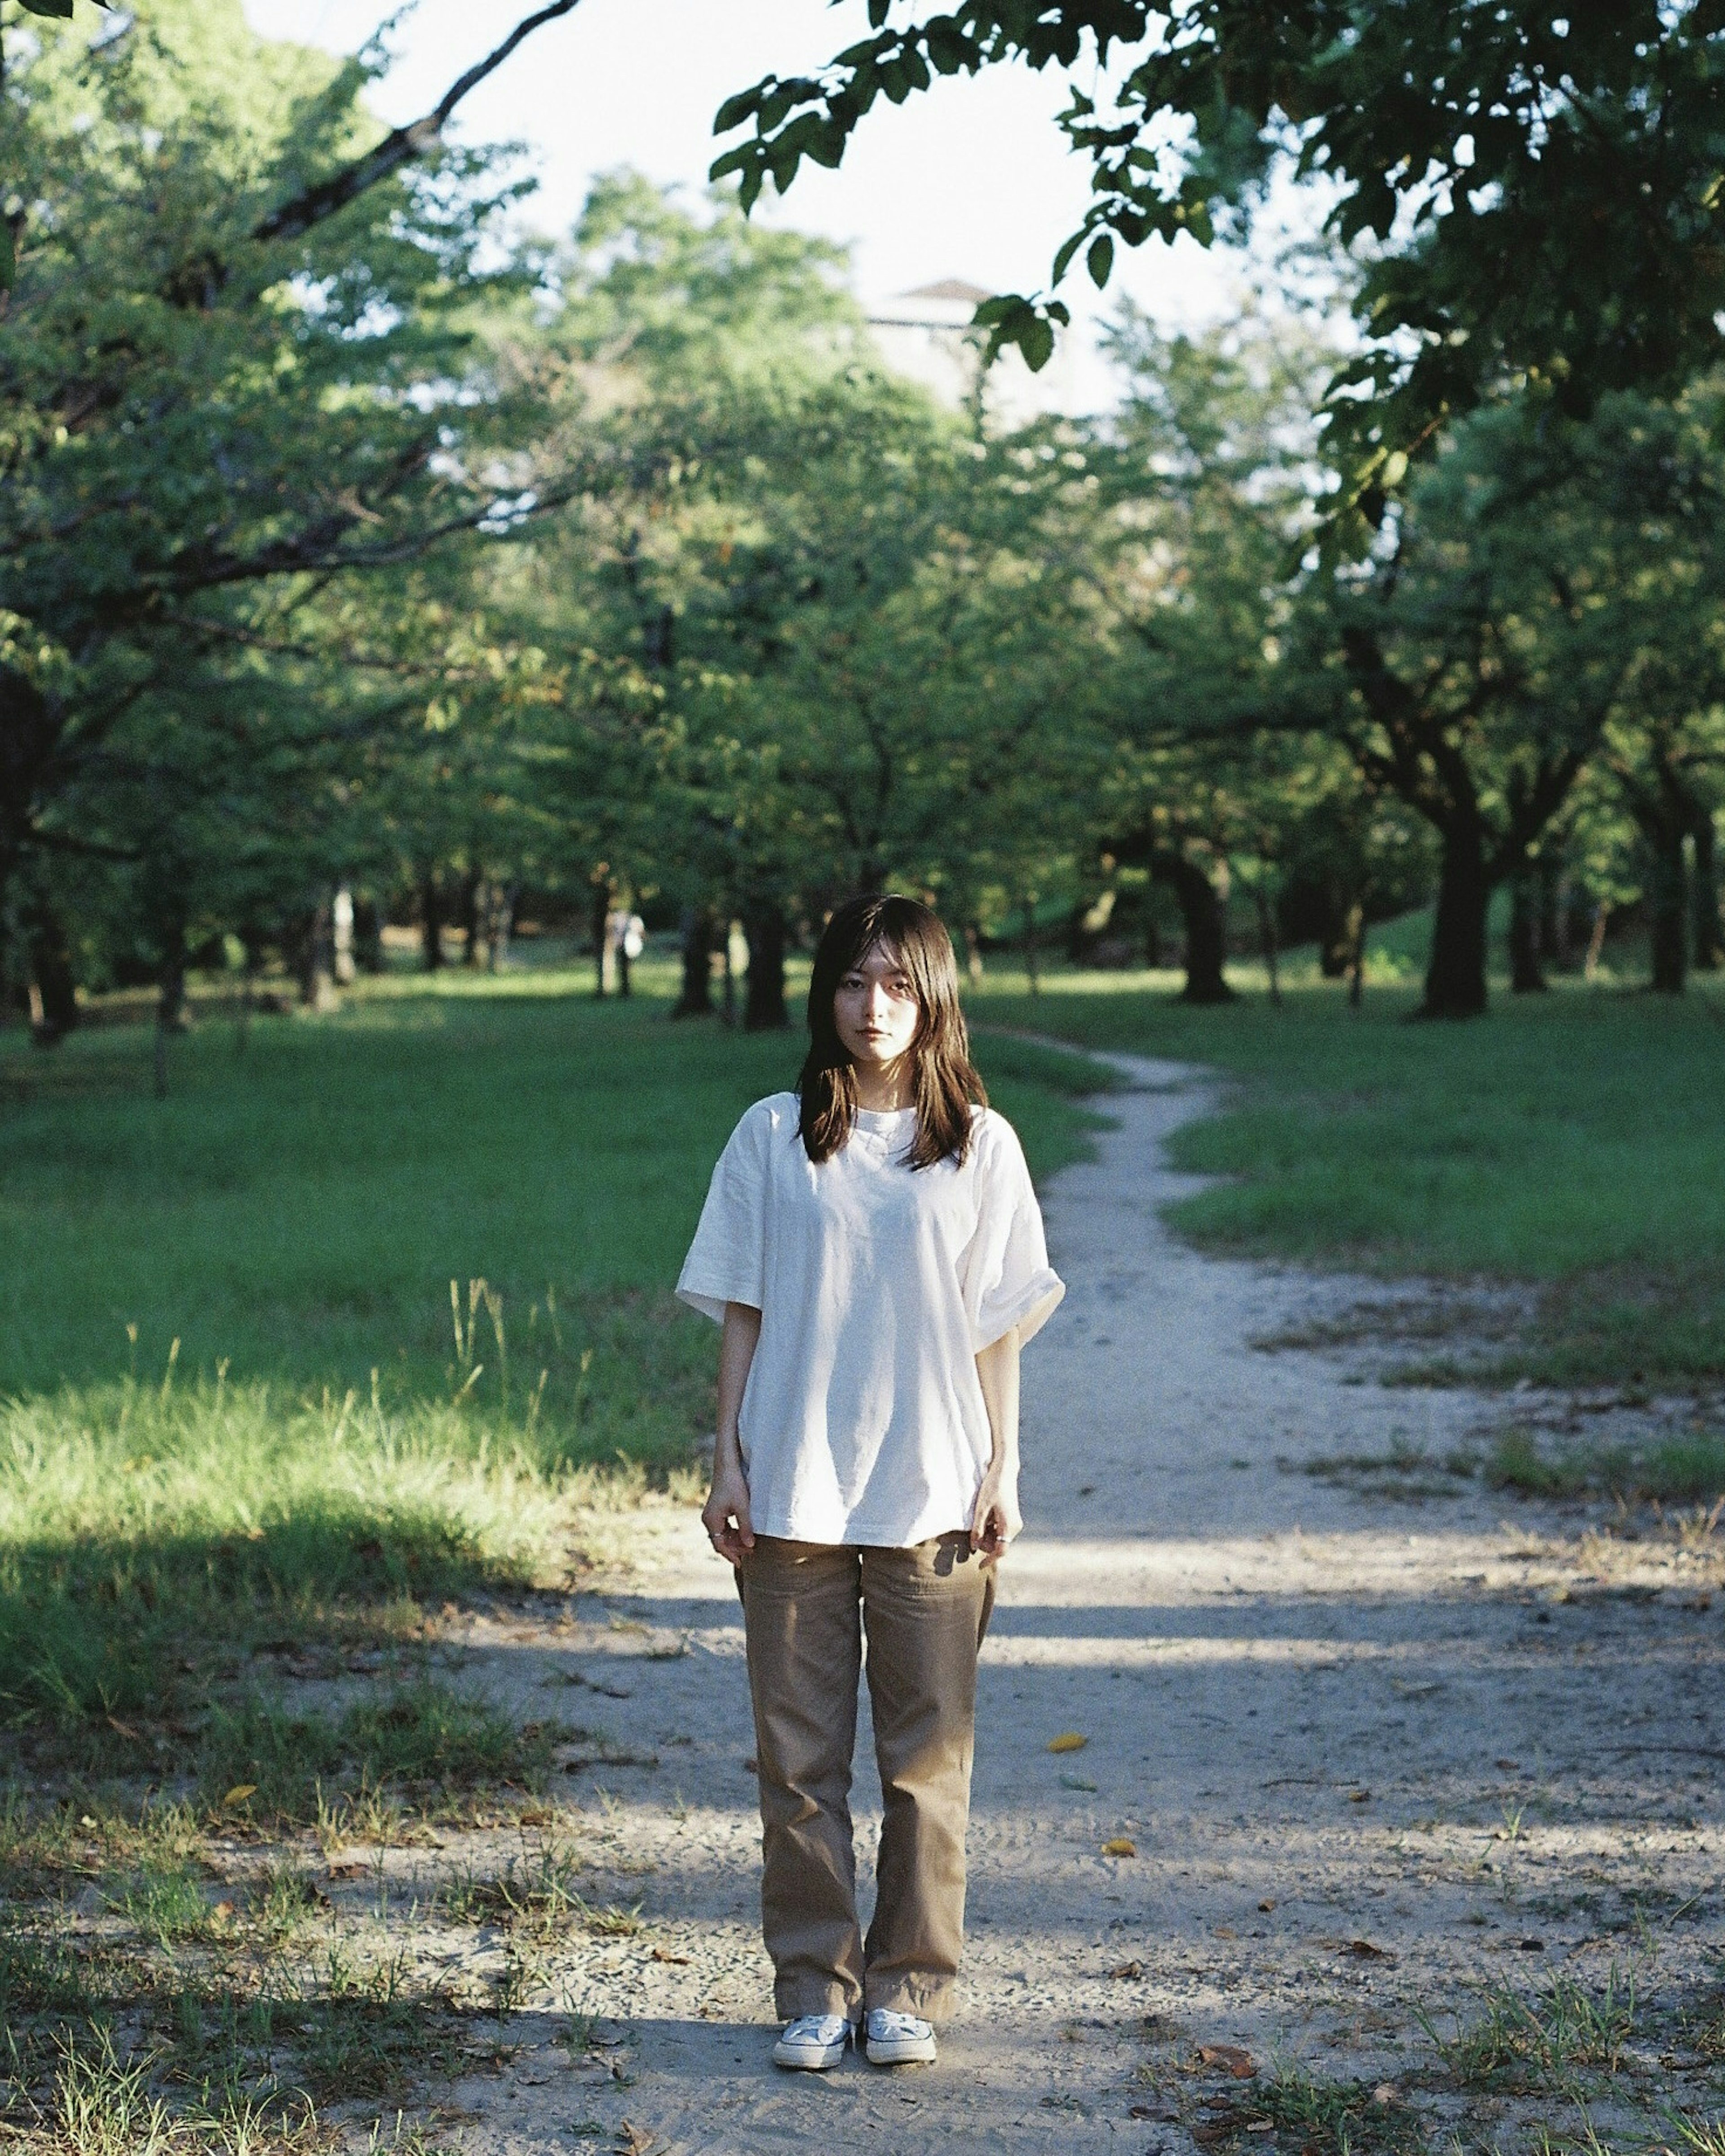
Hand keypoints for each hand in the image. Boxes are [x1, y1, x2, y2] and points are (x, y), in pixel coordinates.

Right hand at [701, 1450, 754, 1564]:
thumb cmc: (735, 1484)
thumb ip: (746, 1527)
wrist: (728, 1466)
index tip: (742, 1563)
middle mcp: (708, 1519)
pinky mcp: (717, 1511)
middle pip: (720, 1541)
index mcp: (711, 1520)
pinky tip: (745, 1533)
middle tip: (751, 1552)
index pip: (719, 1545)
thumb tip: (750, 1546)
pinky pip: (724, 1528)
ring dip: (735, 1541)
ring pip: (722, 1535)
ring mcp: (712, 1515)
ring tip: (750, 1544)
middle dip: (735, 1548)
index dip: (731, 1555)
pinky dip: (733, 1533)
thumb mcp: (743, 1507)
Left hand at [969, 1460, 1020, 1569]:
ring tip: (978, 1520)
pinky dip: (991, 1529)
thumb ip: (978, 1529)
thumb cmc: (992, 1488)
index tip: (979, 1566)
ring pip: (999, 1538)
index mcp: (1009, 1526)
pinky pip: (1001, 1530)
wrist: (1004, 1471)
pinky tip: (984, 1517)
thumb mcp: (981, 1509)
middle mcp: (1015, 1527)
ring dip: (988, 1535)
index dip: (989, 1560)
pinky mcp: (1012, 1517)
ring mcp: (1015, 1522)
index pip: (1000, 1551)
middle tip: (973, 1533)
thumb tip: (974, 1547)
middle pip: (999, 1545)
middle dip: (986, 1544)